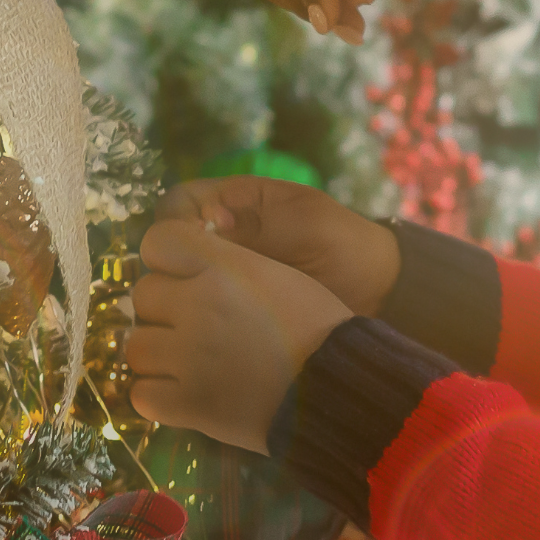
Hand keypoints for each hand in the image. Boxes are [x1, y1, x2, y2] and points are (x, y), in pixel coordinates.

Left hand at [125, 222, 354, 451]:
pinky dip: (158, 396)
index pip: (157, 242)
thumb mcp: (278, 273)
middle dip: (167, 310)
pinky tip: (186, 394)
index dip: (168, 258)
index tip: (186, 275)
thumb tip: (187, 266)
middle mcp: (197, 304)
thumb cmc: (316, 325)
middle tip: (199, 327)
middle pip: (145, 295)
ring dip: (159, 355)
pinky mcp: (186, 404)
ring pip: (136, 346)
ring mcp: (187, 356)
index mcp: (224, 267)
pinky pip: (141, 394)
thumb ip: (228, 263)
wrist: (337, 388)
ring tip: (191, 363)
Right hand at [161, 175, 400, 316]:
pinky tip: (202, 336)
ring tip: (199, 316)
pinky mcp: (223, 315)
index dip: (176, 224)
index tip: (196, 247)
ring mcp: (217, 280)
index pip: (177, 205)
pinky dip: (188, 324)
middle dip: (169, 266)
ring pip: (170, 285)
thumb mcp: (307, 224)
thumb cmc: (344, 245)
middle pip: (163, 248)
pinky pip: (190, 316)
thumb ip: (258, 222)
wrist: (376, 292)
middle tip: (196, 287)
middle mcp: (217, 241)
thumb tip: (208, 221)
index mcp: (233, 203)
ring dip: (175, 299)